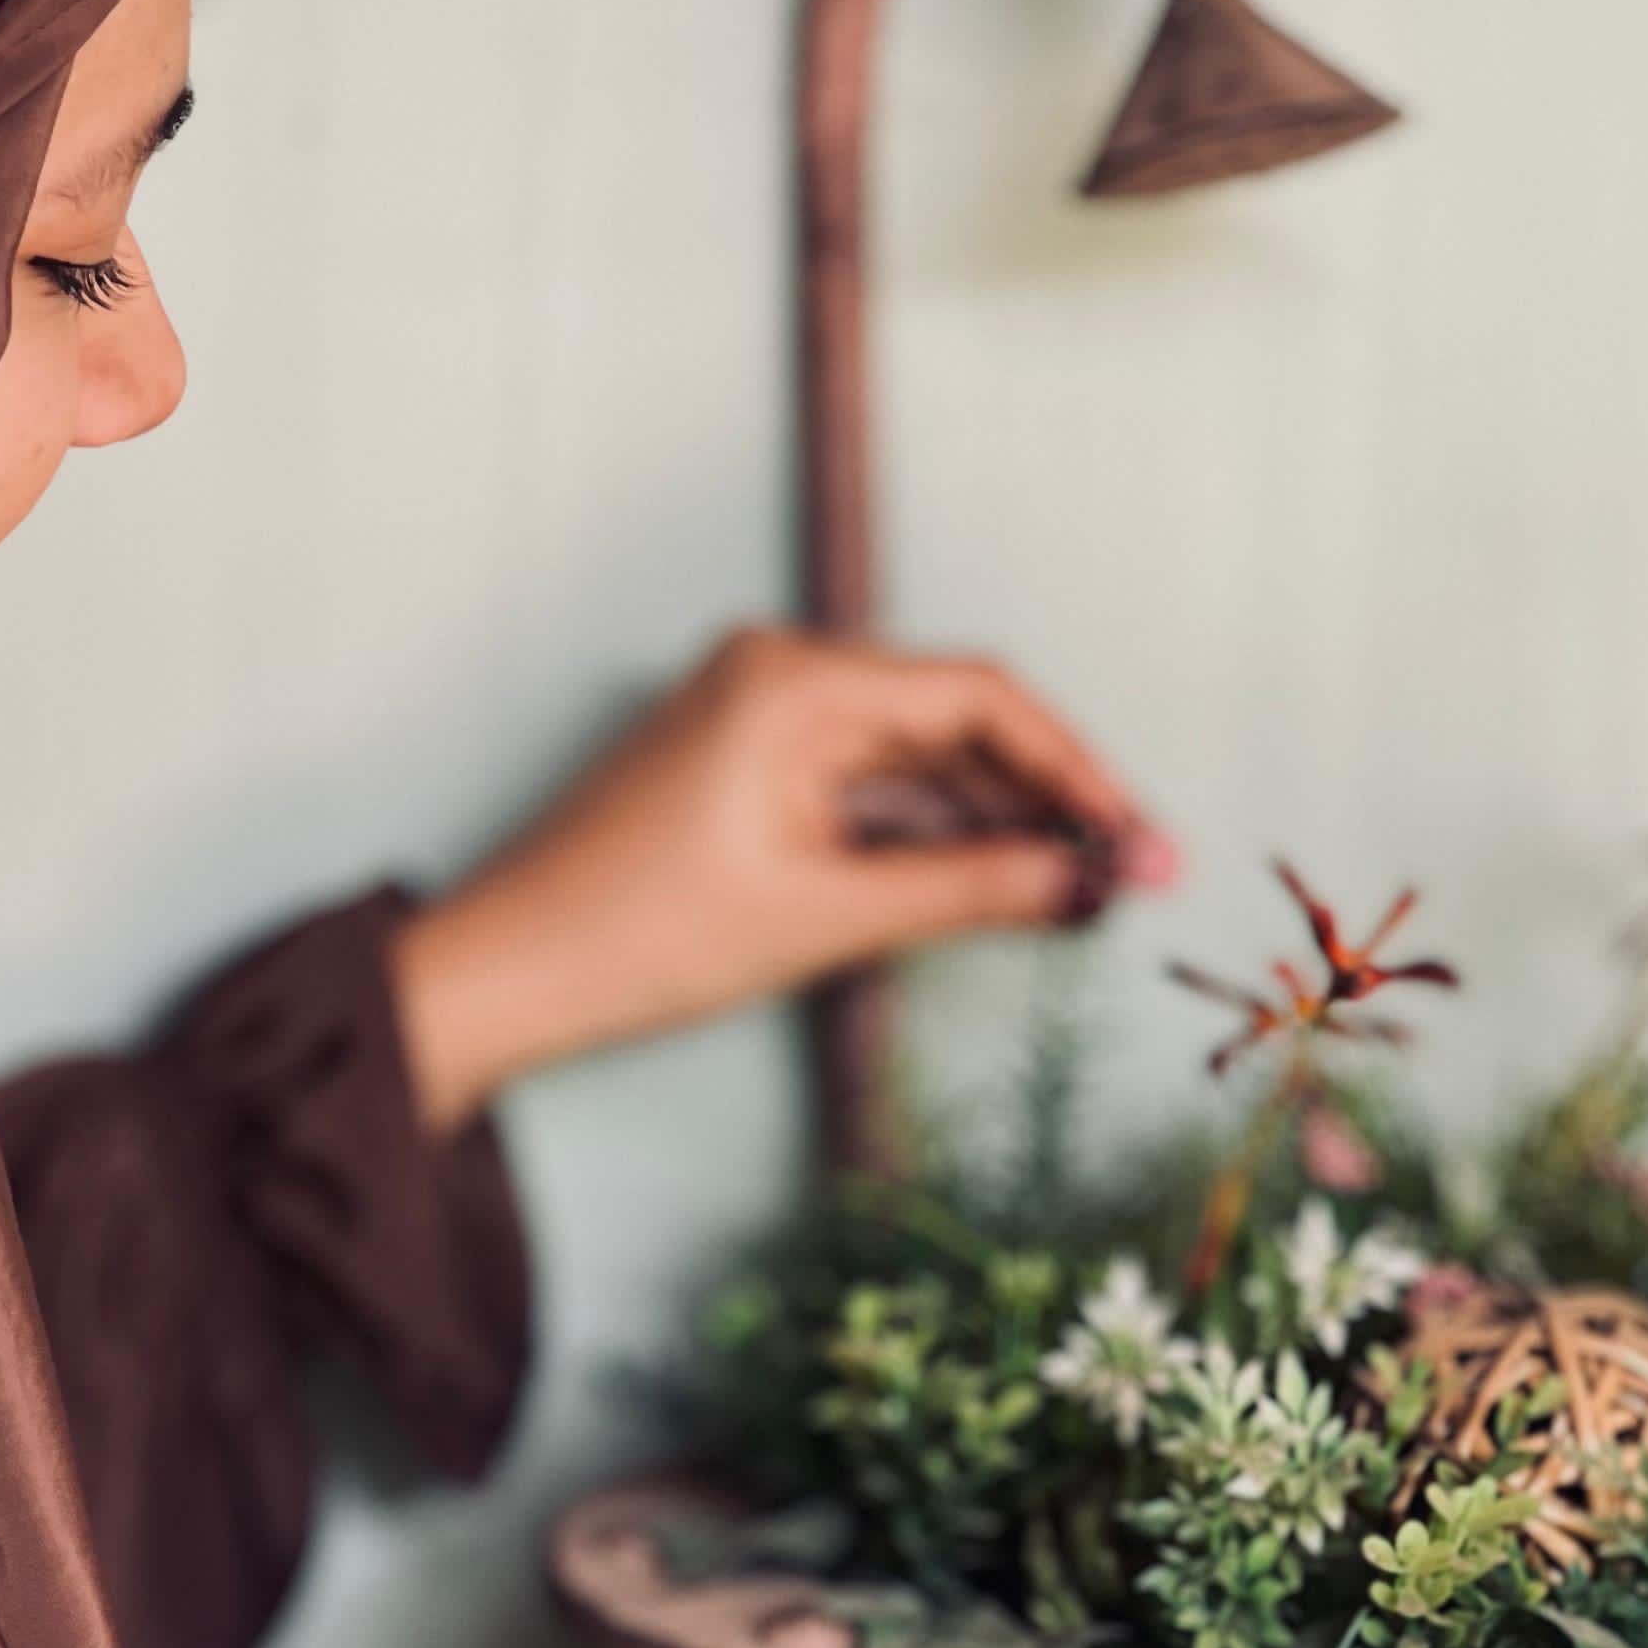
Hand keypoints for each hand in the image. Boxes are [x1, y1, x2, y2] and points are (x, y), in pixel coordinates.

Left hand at [387, 624, 1177, 1129]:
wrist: (504, 975)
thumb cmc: (636, 939)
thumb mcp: (826, 915)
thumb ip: (970, 888)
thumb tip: (1088, 881)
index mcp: (798, 680)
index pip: (982, 698)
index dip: (1079, 769)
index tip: (1143, 840)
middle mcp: (782, 671)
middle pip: (959, 721)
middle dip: (1052, 800)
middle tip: (1137, 877)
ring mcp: (761, 714)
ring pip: (919, 759)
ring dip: (999, 820)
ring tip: (1085, 891)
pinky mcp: (749, 763)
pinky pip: (867, 784)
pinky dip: (932, 832)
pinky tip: (999, 881)